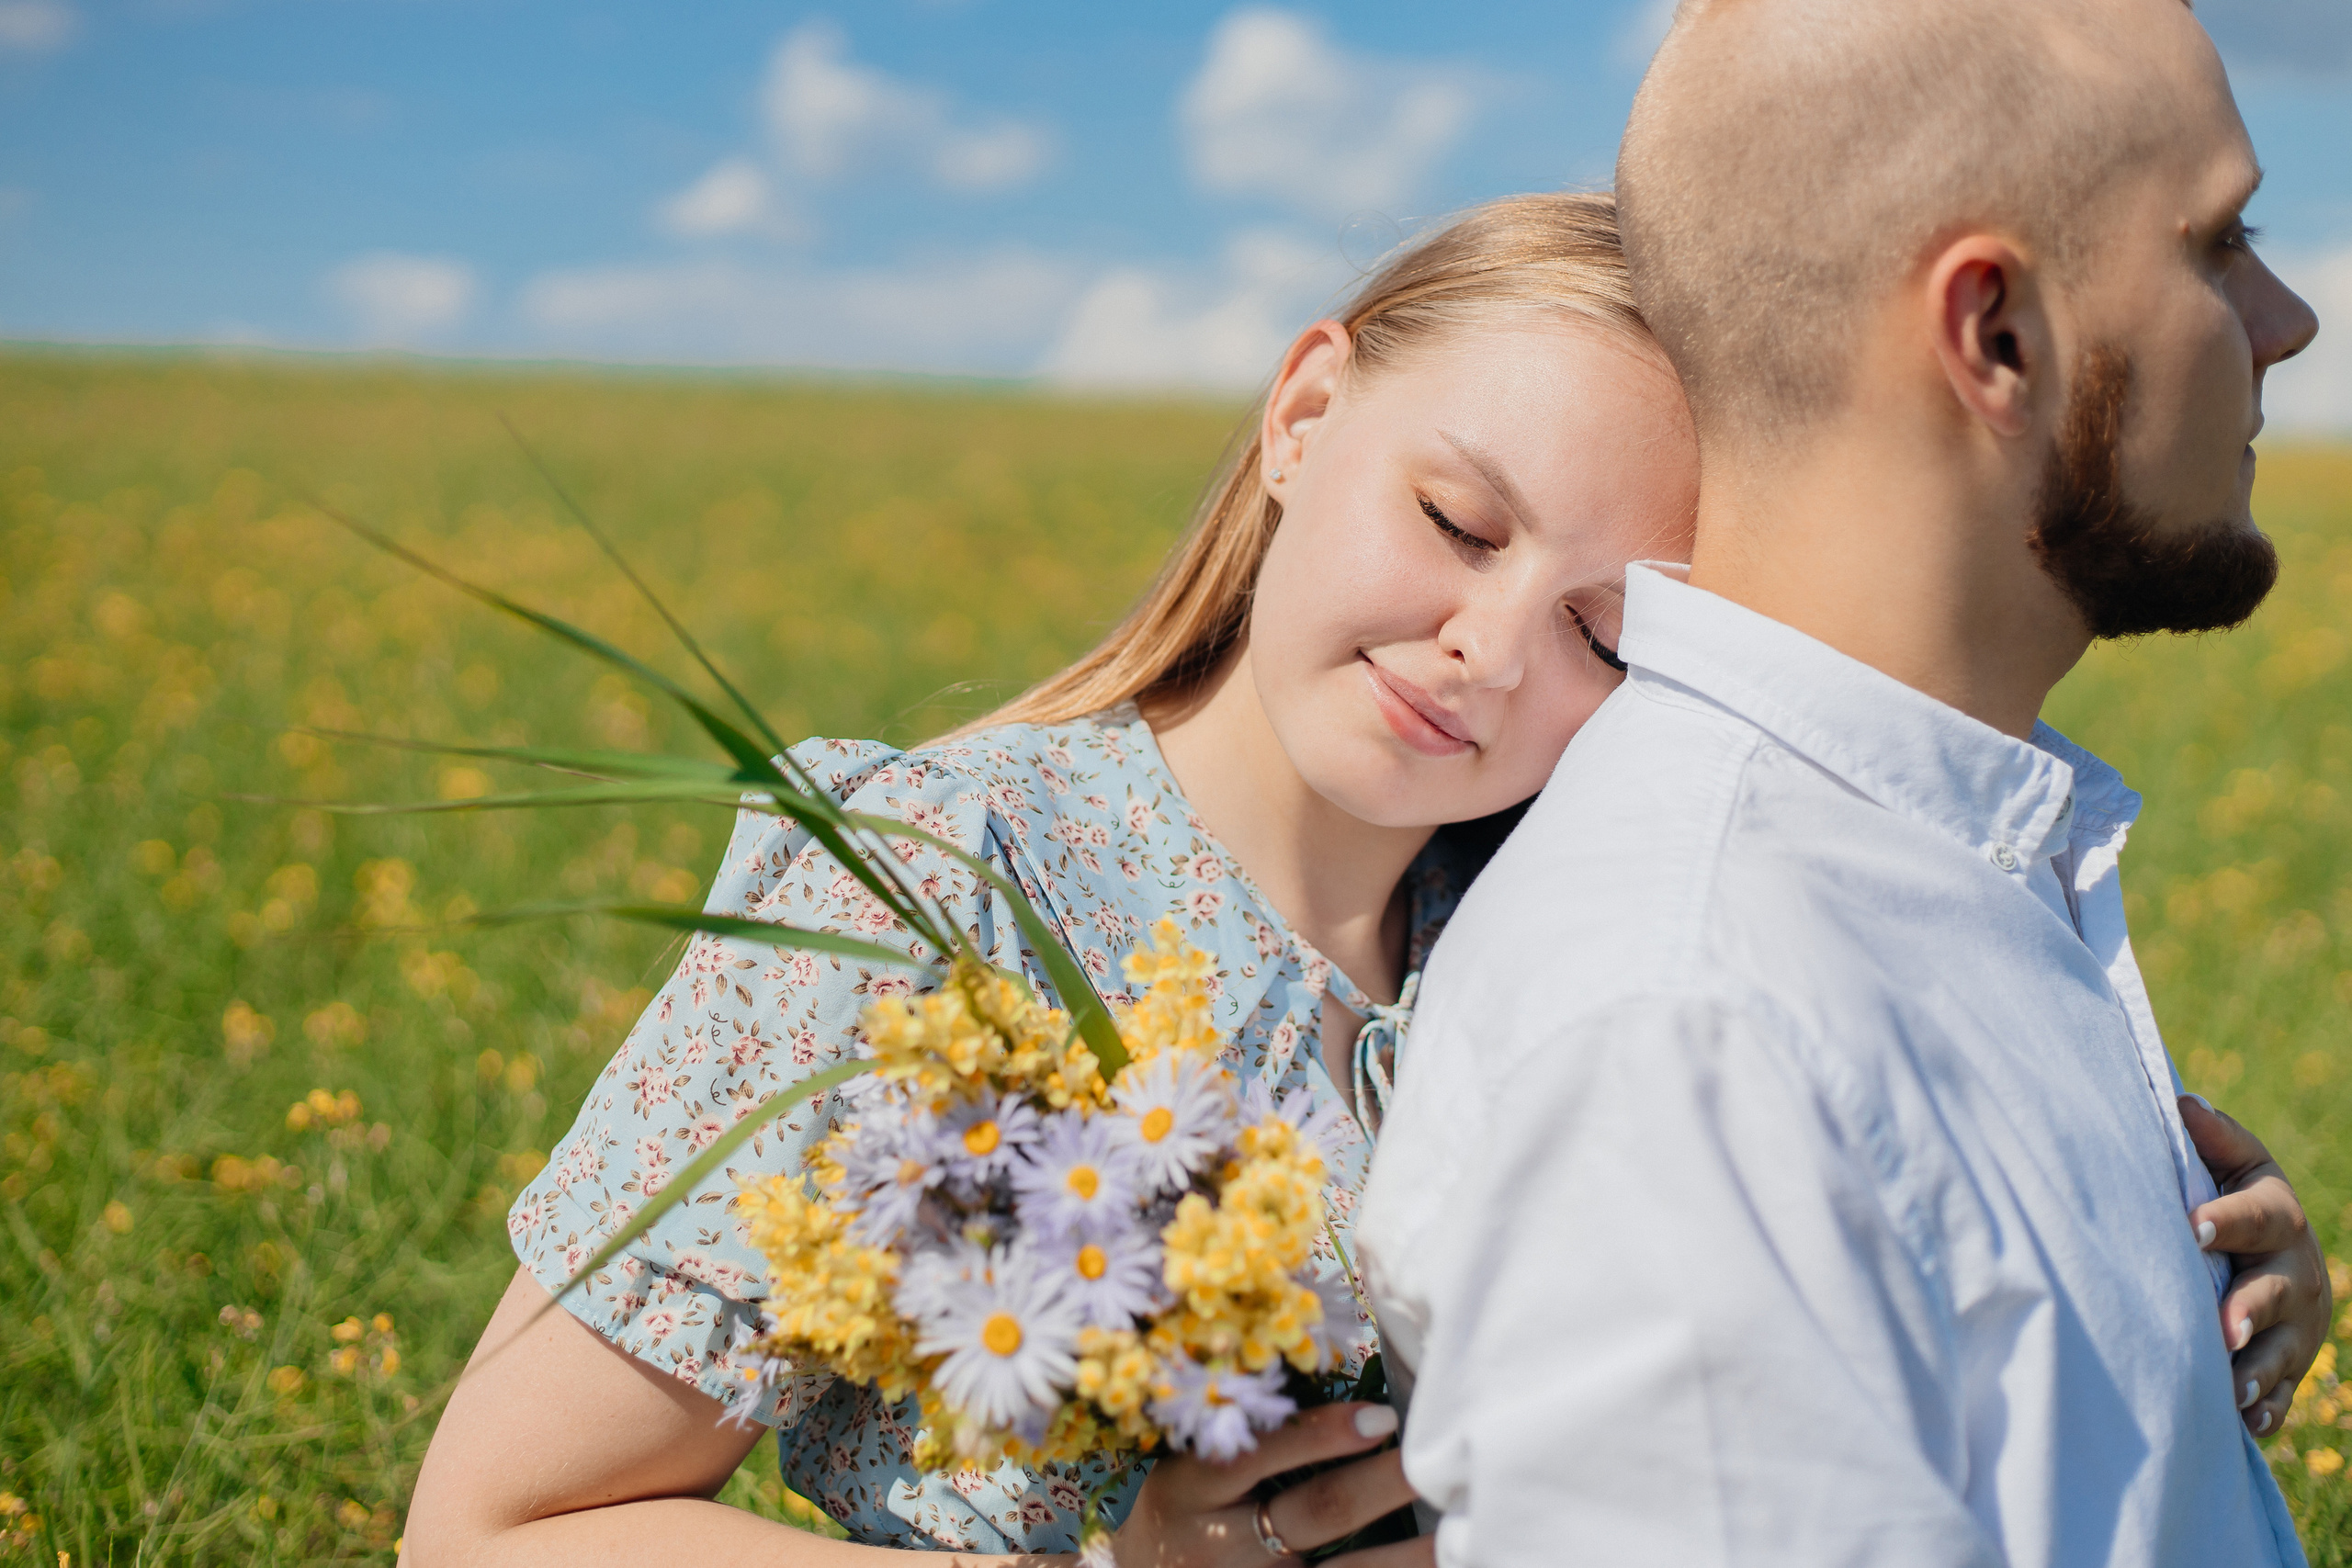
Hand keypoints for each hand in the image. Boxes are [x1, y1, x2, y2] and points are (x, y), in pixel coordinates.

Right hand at [1111, 1402, 1428, 1567]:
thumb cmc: (1179, 1520)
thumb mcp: (1183, 1476)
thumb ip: (1241, 1441)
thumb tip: (1340, 1393)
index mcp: (1190, 1488)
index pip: (1260, 1452)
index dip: (1323, 1434)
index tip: (1382, 1416)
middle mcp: (1218, 1544)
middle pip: (1314, 1510)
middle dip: (1380, 1485)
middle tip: (1435, 1464)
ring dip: (1403, 1555)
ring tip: (1455, 1535)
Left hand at [2181, 1096, 2330, 1438]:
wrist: (2269, 1257)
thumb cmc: (2229, 1202)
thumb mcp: (2232, 1168)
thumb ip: (2212, 1141)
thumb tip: (2183, 1102)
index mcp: (2276, 1215)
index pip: (2258, 1215)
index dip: (2227, 1220)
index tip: (2192, 1228)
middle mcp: (2295, 1272)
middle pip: (2276, 1291)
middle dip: (2249, 1309)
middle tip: (2221, 1328)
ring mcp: (2297, 1326)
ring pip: (2282, 1352)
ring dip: (2257, 1370)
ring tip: (2231, 1388)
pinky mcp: (2289, 1369)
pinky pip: (2281, 1397)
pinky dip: (2265, 1412)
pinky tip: (2244, 1423)